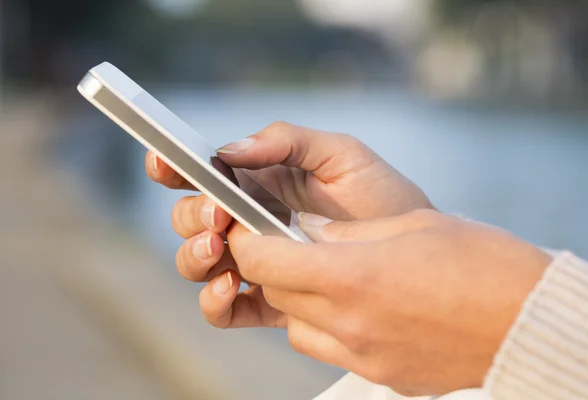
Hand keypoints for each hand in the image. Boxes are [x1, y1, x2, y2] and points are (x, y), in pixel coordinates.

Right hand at [146, 122, 432, 323]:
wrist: (417, 252)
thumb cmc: (381, 197)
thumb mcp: (341, 154)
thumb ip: (288, 140)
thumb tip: (232, 149)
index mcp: (258, 182)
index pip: (200, 173)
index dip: (172, 168)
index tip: (166, 164)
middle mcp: (248, 221)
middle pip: (189, 219)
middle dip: (191, 216)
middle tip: (218, 215)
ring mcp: (257, 262)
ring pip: (198, 263)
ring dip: (195, 257)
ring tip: (221, 248)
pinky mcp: (270, 300)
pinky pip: (225, 308)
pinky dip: (216, 302)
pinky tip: (233, 288)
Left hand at [220, 210, 550, 395]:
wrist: (529, 321)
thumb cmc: (482, 263)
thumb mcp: (408, 226)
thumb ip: (346, 232)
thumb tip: (310, 233)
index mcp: (351, 274)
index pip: (262, 261)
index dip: (248, 243)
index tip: (251, 230)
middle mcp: (348, 321)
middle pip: (275, 293)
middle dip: (273, 267)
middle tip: (293, 246)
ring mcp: (362, 354)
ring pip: (295, 325)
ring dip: (297, 299)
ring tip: (328, 277)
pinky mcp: (380, 373)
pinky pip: (327, 349)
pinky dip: (324, 327)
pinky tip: (353, 308)